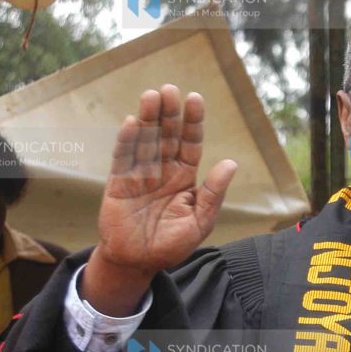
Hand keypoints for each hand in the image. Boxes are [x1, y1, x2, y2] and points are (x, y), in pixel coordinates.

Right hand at [82, 84, 237, 314]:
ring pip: (146, 141)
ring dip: (149, 119)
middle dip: (169, 113)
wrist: (138, 263)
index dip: (192, 122)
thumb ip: (213, 193)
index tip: (194, 99)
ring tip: (152, 96)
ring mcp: (140, 175)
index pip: (190, 144)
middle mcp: (163, 171)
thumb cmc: (171, 244)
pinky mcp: (119, 183)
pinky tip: (133, 122)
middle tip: (170, 89)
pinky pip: (123, 159)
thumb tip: (231, 163)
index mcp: (185, 178)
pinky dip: (128, 141)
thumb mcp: (200, 222)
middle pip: (167, 136)